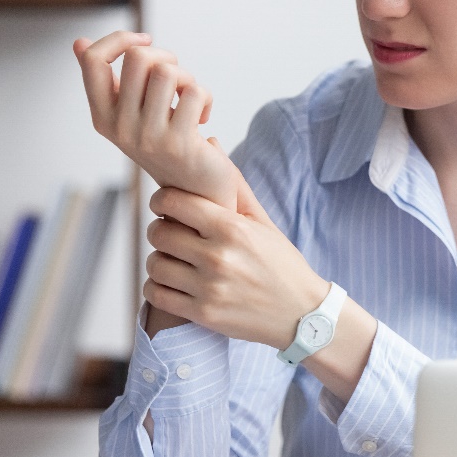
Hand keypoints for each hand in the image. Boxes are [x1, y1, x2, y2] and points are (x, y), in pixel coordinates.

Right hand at [73, 30, 237, 210]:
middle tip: (176, 78)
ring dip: (187, 78)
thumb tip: (78, 42)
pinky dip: (206, 98)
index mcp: (102, 117)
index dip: (119, 39)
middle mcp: (120, 127)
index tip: (145, 39)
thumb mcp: (129, 114)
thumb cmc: (163, 144)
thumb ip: (107, 81)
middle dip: (165, 56)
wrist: (194, 193)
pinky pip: (195, 93)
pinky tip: (203, 117)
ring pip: (168, 71)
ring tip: (188, 98)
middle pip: (137, 57)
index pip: (93, 60)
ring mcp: (148, 136)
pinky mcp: (179, 142)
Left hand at [141, 176, 330, 349]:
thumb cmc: (281, 263)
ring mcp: (210, 288)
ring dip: (158, 260)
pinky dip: (156, 287)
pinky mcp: (204, 314)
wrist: (301, 314)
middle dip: (159, 230)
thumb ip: (232, 185)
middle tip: (170, 233)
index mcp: (233, 228)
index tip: (165, 205)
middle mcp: (219, 257)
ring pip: (155, 265)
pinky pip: (156, 295)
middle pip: (158, 233)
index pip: (174, 202)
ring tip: (172, 259)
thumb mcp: (262, 222)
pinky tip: (170, 283)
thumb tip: (210, 142)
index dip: (161, 200)